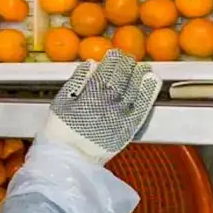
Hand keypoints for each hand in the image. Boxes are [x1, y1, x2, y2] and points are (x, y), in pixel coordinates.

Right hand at [38, 49, 161, 161]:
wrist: (69, 159)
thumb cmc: (60, 130)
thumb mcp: (61, 102)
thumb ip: (77, 82)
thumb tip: (91, 64)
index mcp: (90, 95)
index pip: (106, 73)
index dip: (112, 61)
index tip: (115, 54)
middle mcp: (108, 104)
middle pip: (121, 80)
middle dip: (126, 66)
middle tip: (129, 58)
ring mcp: (120, 116)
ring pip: (133, 90)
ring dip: (139, 76)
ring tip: (143, 67)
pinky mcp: (128, 128)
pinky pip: (141, 108)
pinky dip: (148, 92)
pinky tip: (152, 82)